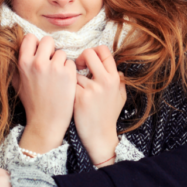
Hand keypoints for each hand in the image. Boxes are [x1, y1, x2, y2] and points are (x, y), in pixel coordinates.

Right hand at [16, 34, 77, 153]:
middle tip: (50, 64)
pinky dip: (70, 71)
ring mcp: (54, 68)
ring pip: (61, 53)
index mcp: (23, 63)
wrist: (46, 123)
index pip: (30, 38)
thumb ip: (18, 66)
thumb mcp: (18, 83)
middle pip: (48, 40)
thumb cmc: (32, 104)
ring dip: (61, 62)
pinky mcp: (68, 74)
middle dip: (50, 50)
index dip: (36, 44)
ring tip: (57, 78)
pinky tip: (65, 83)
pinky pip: (71, 63)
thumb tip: (19, 50)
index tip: (39, 53)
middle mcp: (38, 63)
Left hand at [73, 46, 125, 166]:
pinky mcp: (79, 97)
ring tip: (75, 89)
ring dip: (72, 77)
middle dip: (81, 58)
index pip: (104, 50)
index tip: (88, 60)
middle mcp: (105, 81)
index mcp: (115, 78)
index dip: (93, 51)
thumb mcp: (120, 97)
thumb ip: (120, 82)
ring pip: (75, 70)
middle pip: (89, 53)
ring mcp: (92, 89)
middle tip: (78, 67)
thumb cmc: (108, 116)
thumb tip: (117, 70)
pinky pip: (68, 83)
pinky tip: (69, 97)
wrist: (99, 136)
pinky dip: (66, 88)